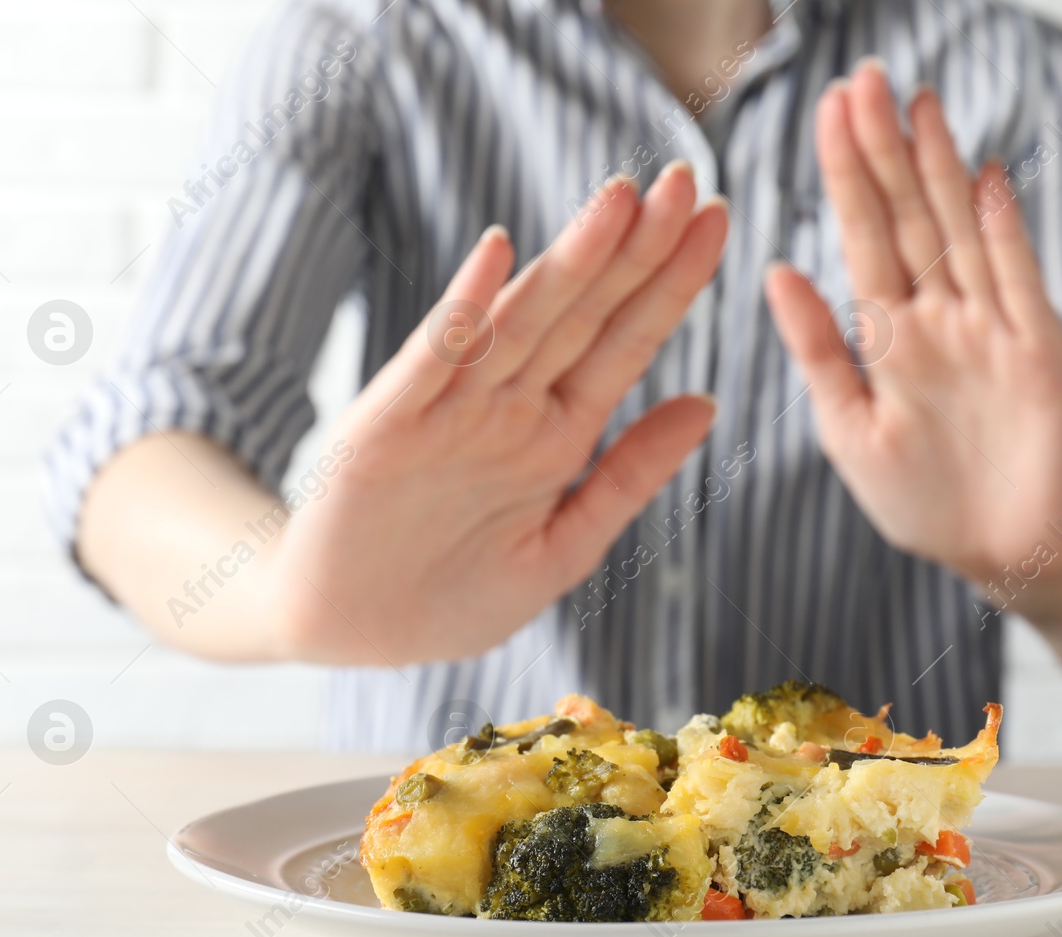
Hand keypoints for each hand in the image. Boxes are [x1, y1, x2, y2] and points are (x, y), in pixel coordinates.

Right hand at [264, 164, 728, 665]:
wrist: (345, 630)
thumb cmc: (452, 596)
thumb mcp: (562, 548)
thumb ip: (628, 478)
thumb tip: (706, 405)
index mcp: (558, 436)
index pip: (625, 344)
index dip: (671, 284)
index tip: (716, 222)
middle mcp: (509, 408)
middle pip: (583, 316)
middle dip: (636, 250)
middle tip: (684, 181)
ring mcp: (449, 411)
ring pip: (520, 323)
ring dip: (569, 262)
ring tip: (621, 200)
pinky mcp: (387, 427)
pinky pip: (431, 361)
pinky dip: (462, 311)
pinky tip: (497, 257)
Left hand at [766, 60, 1061, 594]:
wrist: (1000, 554)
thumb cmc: (919, 499)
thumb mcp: (848, 427)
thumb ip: (817, 349)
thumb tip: (775, 269)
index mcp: (886, 337)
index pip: (860, 238)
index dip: (844, 176)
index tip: (828, 112)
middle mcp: (937, 319)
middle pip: (906, 219)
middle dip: (883, 151)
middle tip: (863, 78)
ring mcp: (990, 329)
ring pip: (958, 234)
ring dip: (938, 170)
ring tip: (917, 103)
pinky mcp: (1039, 353)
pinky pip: (1017, 281)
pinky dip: (1001, 231)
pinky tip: (984, 177)